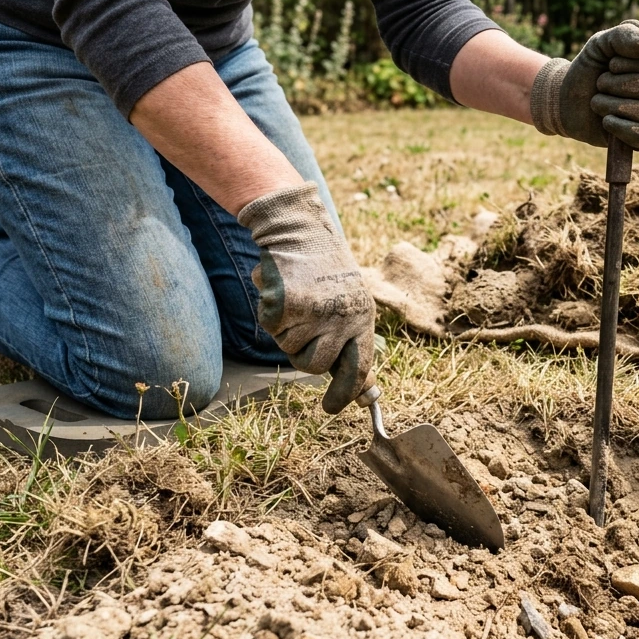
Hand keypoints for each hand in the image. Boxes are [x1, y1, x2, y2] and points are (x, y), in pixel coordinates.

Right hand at [239, 183, 375, 413]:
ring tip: (297, 301)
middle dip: (304, 356)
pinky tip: (282, 291)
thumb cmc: (328, 273)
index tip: (332, 408)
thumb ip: (355, 347)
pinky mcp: (284, 304)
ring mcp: (313, 312)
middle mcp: (341, 317)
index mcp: (363, 318)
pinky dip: (271, 314)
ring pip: (288, 348)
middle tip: (304, 331)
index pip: (358, 370)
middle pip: (314, 366)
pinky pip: (271, 328)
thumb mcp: (353, 306)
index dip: (345, 395)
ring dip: (287, 331)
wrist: (301, 230)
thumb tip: (366, 395)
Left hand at [530, 20, 638, 151]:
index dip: (637, 61)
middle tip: (600, 83)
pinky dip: (623, 128)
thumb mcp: (600, 43)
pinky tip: (606, 121)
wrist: (567, 100)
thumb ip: (623, 35)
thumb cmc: (589, 69)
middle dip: (622, 85)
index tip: (611, 64)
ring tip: (597, 102)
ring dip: (617, 106)